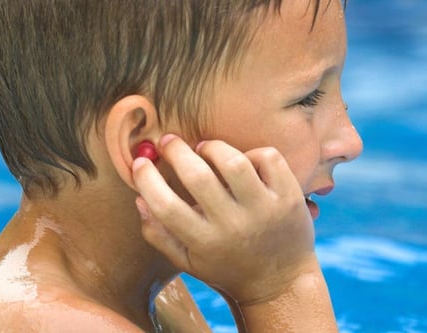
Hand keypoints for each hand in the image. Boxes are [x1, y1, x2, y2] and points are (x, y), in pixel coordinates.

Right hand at [132, 134, 317, 304]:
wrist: (280, 284)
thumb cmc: (228, 268)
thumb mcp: (188, 261)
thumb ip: (158, 233)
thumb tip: (138, 197)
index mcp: (204, 242)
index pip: (166, 206)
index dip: (147, 179)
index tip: (140, 163)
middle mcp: (233, 225)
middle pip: (198, 176)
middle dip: (176, 151)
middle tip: (168, 141)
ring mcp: (264, 210)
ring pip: (234, 162)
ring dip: (212, 147)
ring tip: (204, 148)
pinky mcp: (288, 197)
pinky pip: (268, 158)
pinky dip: (252, 152)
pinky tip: (243, 160)